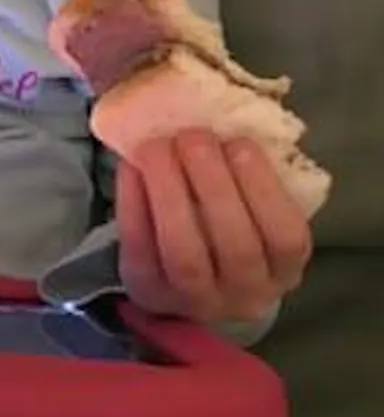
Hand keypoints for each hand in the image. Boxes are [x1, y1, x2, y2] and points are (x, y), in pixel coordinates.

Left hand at [116, 129, 312, 324]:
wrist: (188, 285)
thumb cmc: (230, 229)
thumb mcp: (255, 212)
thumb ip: (249, 178)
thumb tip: (222, 116)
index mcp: (283, 270)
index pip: (286, 238)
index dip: (263, 188)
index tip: (240, 143)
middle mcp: (245, 294)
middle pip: (235, 244)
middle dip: (213, 182)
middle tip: (193, 135)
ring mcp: (195, 301)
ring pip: (185, 253)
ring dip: (170, 192)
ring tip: (157, 147)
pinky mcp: (148, 293)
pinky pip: (140, 249)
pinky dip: (134, 204)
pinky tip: (130, 166)